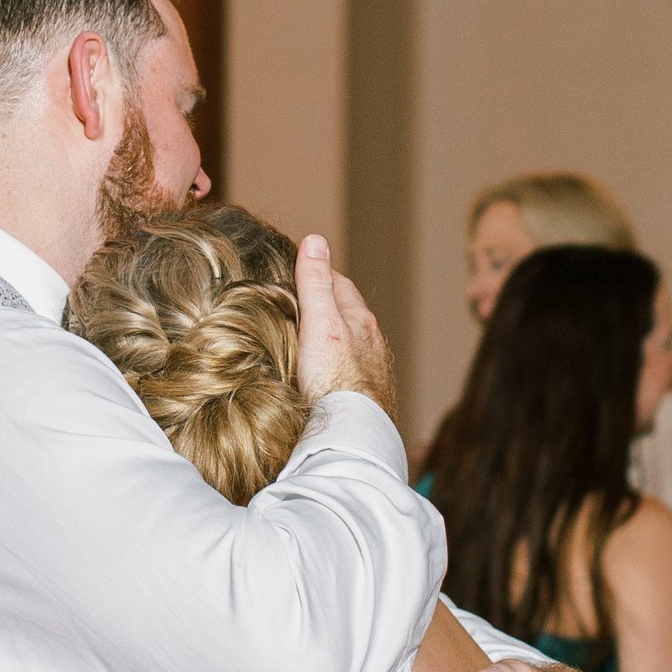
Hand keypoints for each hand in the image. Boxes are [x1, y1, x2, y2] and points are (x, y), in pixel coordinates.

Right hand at [294, 235, 394, 413]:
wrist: (353, 432)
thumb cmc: (334, 379)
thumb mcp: (319, 323)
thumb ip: (315, 284)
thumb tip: (315, 240)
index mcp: (360, 319)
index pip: (339, 283)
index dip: (318, 273)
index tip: (298, 268)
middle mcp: (372, 341)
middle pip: (347, 313)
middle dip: (327, 305)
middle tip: (300, 302)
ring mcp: (373, 369)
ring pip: (352, 343)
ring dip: (334, 337)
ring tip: (311, 339)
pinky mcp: (368, 394)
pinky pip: (352, 370)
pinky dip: (338, 365)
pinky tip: (327, 376)